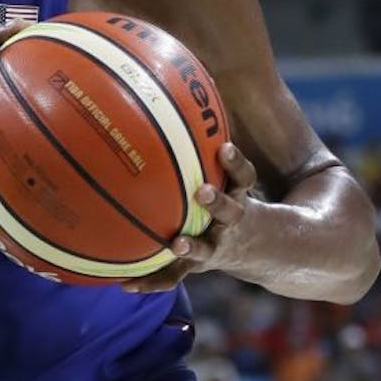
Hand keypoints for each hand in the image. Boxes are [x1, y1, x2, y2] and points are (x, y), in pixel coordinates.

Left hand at [122, 142, 262, 292]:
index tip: (224, 148)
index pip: (245, 175)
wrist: (257, 247)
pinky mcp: (198, 267)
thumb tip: (173, 95)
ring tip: (173, 244)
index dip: (236, 162)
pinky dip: (151, 280)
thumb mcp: (226, 174)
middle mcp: (233, 221)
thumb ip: (202, 142)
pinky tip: (124, 284)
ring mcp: (218, 246)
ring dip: (190, 246)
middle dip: (218, 202)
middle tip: (202, 193)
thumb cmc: (229, 195)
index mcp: (240, 195)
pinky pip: (174, 276)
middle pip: (231, 210)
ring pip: (205, 249)